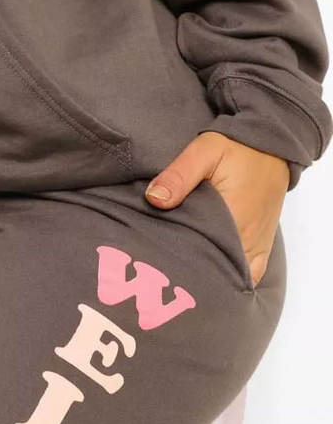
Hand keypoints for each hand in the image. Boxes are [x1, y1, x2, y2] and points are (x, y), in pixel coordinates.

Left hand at [143, 130, 288, 287]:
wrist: (269, 148)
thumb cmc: (235, 149)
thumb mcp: (203, 153)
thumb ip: (178, 176)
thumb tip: (153, 199)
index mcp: (232, 219)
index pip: (202, 255)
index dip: (178, 261)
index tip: (156, 259)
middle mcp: (248, 239)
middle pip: (216, 270)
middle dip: (190, 270)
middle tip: (161, 267)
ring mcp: (257, 246)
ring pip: (232, 274)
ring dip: (210, 274)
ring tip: (180, 270)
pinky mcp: (261, 245)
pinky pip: (248, 273)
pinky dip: (229, 275)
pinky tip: (208, 272)